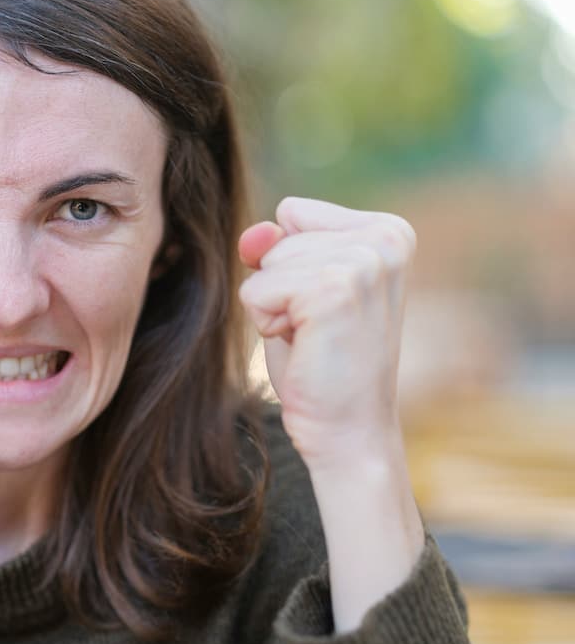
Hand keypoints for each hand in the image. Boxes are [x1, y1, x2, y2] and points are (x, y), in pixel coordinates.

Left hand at [238, 197, 423, 631]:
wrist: (348, 431)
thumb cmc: (323, 362)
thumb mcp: (296, 288)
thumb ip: (275, 247)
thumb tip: (255, 233)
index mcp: (388, 230)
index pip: (294, 212)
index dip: (290, 264)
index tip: (324, 307)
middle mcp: (385, 239)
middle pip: (277, 235)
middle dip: (280, 286)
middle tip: (318, 330)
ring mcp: (362, 263)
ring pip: (265, 263)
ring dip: (274, 307)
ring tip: (314, 339)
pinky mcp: (333, 290)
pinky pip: (256, 289)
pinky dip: (266, 323)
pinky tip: (306, 347)